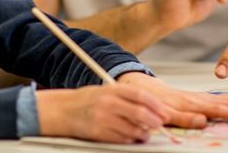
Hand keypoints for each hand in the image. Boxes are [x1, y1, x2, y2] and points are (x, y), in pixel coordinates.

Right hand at [36, 83, 168, 142]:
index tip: (164, 111)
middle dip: (154, 121)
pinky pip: (122, 139)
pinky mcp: (99, 133)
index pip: (140, 95)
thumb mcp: (107, 91)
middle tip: (159, 125)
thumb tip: (152, 108)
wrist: (63, 110)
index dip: (156, 104)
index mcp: (111, 89)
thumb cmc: (87, 101)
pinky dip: (131, 139)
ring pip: (133, 129)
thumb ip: (127, 98)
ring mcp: (103, 118)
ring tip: (145, 133)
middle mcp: (108, 103)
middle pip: (139, 113)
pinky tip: (131, 136)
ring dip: (143, 133)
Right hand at [116, 72, 227, 126]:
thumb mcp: (183, 106)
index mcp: (201, 100)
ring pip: (210, 109)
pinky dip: (192, 118)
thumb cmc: (157, 101)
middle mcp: (195, 101)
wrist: (130, 92)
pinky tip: (203, 121)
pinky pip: (181, 117)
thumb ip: (199, 111)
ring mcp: (182, 106)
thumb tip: (215, 118)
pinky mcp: (167, 112)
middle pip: (227, 103)